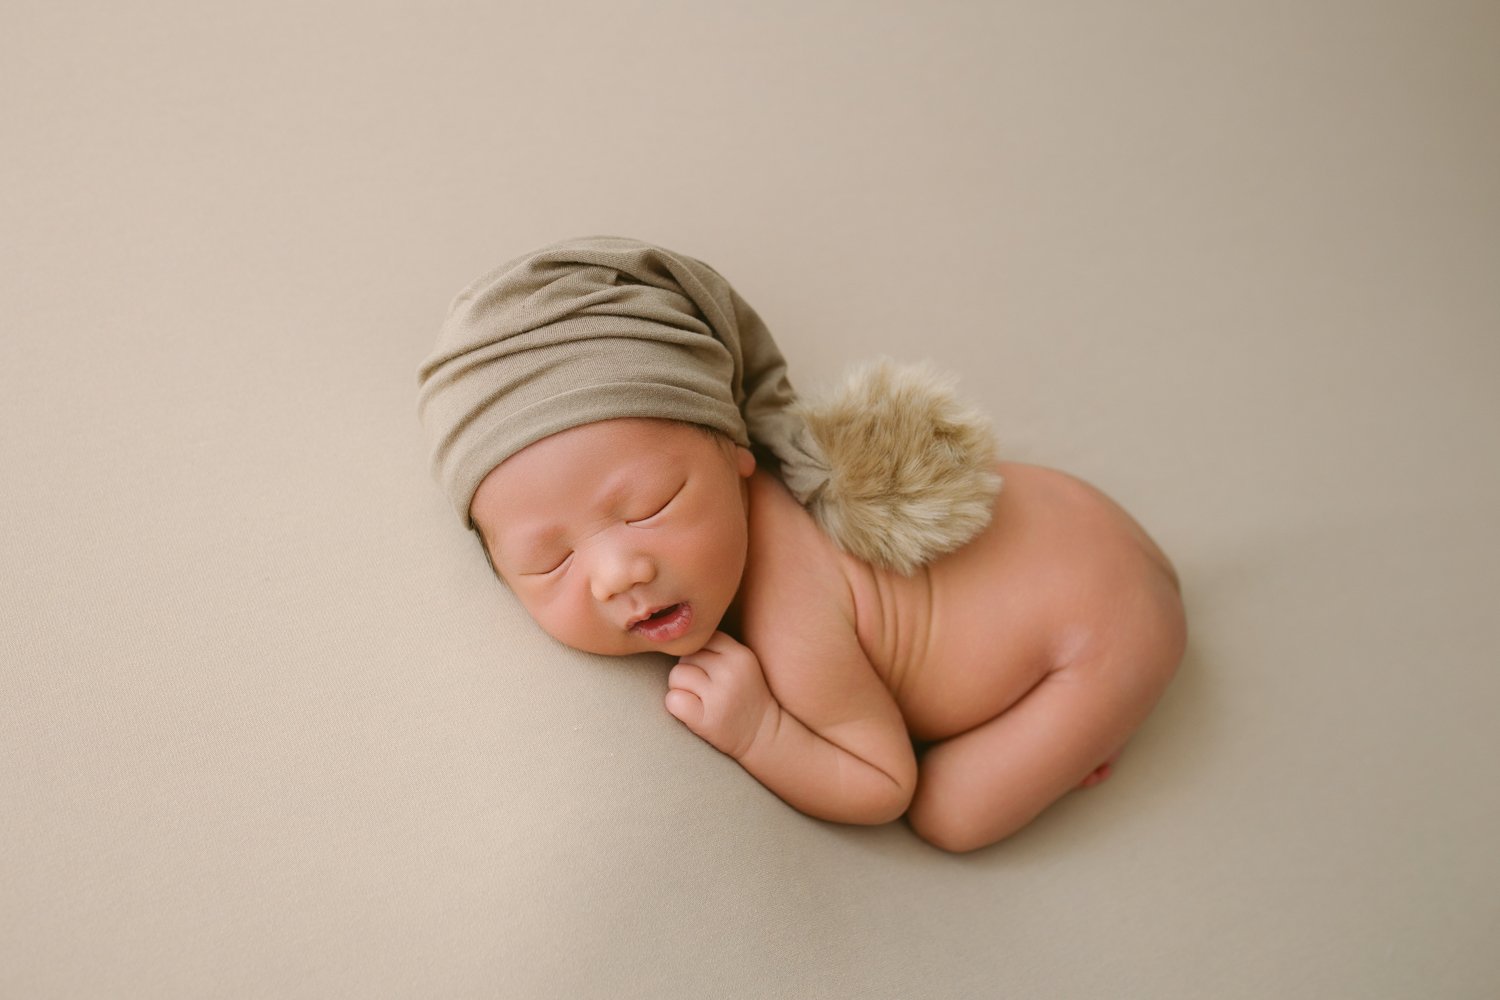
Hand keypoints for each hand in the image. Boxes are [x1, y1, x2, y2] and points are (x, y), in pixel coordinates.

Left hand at [665, 631, 777, 759]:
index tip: (708, 670)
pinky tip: (692, 711)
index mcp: (740, 654)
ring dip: (680, 688)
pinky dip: (676, 706)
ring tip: (698, 699)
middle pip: (685, 657)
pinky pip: (673, 700)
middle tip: (704, 688)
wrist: (763, 733)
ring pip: (676, 676)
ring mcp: (719, 696)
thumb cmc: (745, 695)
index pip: (702, 639)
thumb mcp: (742, 663)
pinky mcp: (706, 719)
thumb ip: (718, 648)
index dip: (699, 655)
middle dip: (688, 671)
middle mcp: (730, 672)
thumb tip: (681, 637)